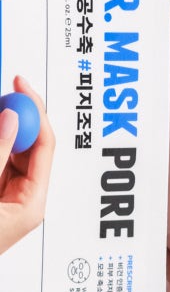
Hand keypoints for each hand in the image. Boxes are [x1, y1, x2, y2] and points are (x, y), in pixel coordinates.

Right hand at [0, 77, 53, 254]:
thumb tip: (13, 119)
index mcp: (31, 205)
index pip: (44, 148)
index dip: (35, 113)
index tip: (21, 87)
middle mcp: (23, 202)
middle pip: (27, 147)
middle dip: (15, 116)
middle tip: (5, 91)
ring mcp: (6, 200)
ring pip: (9, 154)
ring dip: (2, 130)